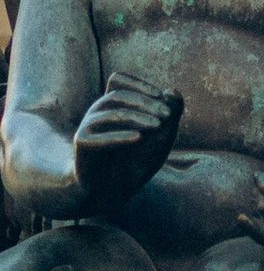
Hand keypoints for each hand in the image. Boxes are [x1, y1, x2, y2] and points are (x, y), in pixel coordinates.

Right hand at [71, 77, 181, 210]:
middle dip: (145, 102)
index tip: (161, 96)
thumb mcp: (161, 137)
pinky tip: (139, 139)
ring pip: (111, 112)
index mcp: (113, 106)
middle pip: (117, 95)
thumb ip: (170, 114)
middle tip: (168, 115)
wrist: (114, 190)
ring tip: (158, 126)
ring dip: (137, 116)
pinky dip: (120, 136)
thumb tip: (173, 91)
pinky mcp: (82, 143)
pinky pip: (98, 136)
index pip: (117, 80)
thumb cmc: (137, 160)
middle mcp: (98, 112)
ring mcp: (88, 126)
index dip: (138, 84)